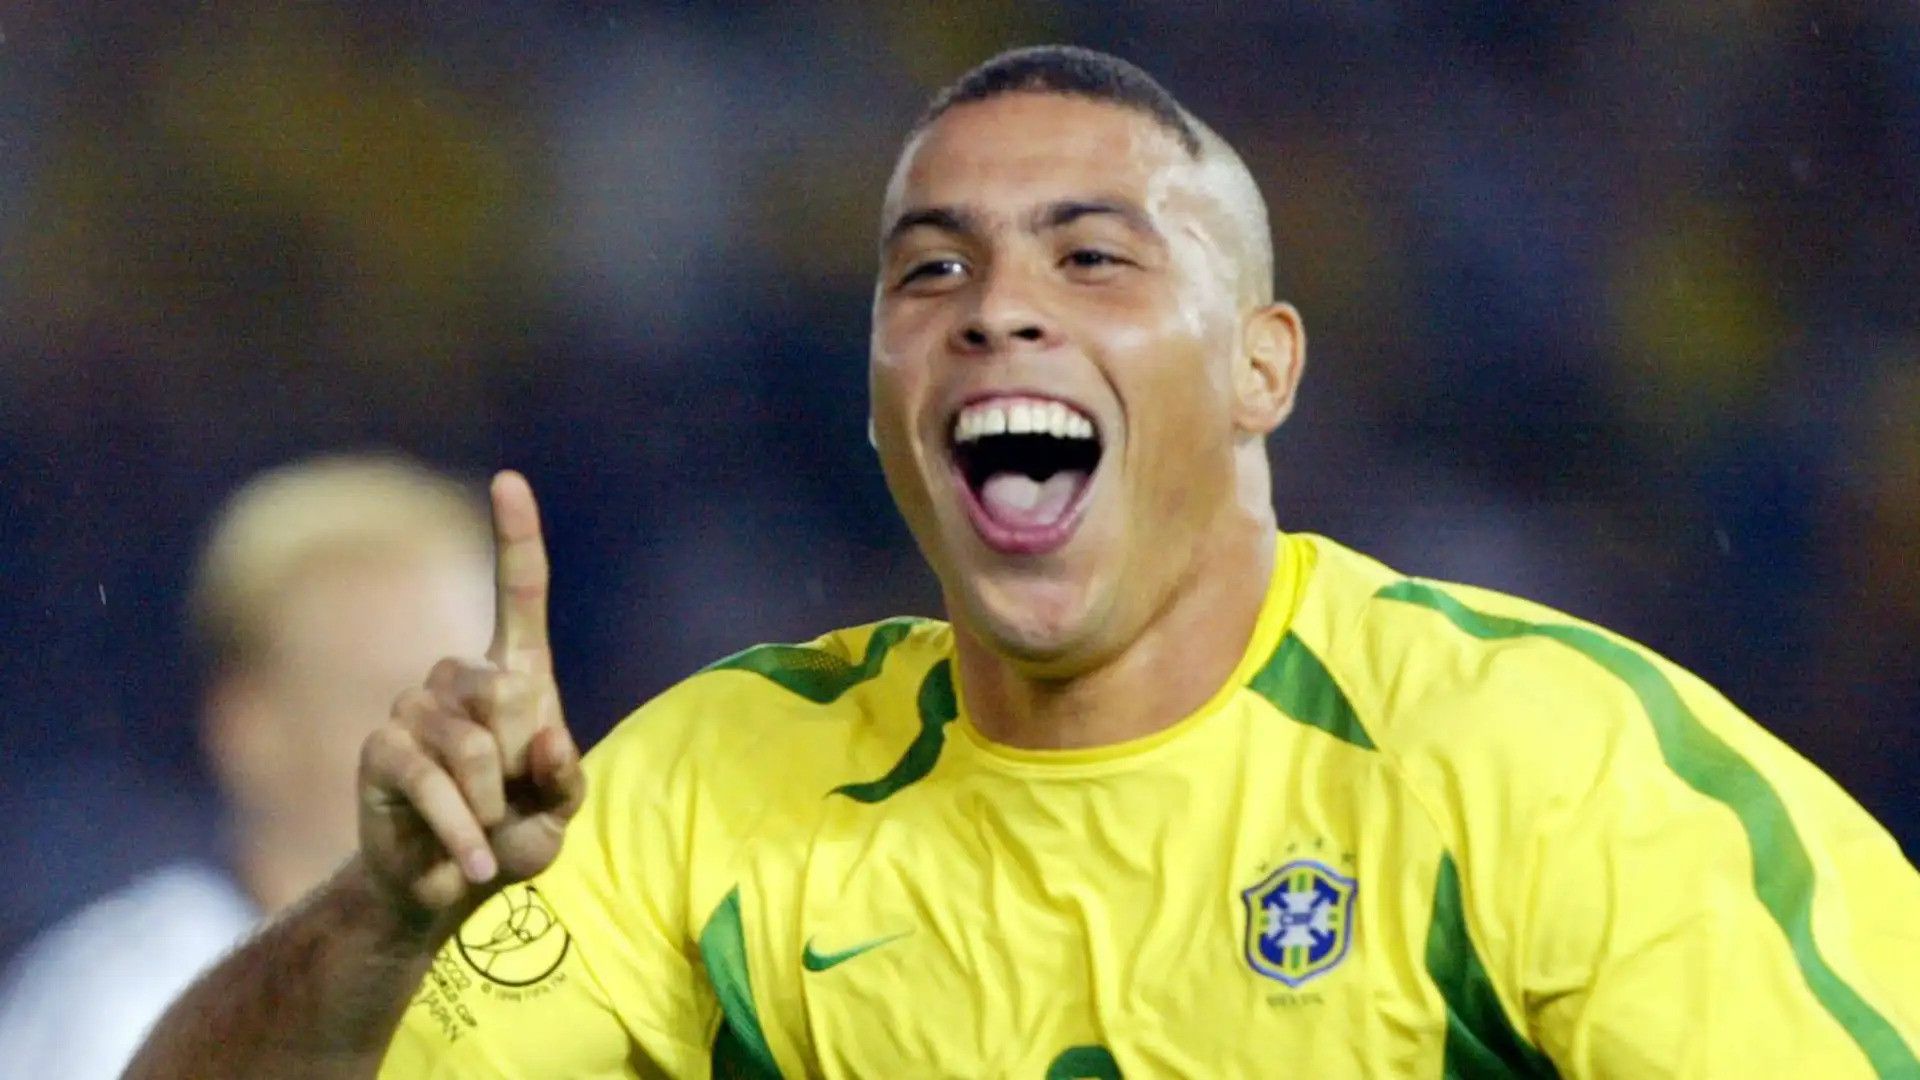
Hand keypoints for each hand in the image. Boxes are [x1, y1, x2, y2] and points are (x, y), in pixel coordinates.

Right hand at [358, 471, 585, 916]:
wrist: (451, 887)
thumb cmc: (515, 835)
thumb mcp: (559, 813)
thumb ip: (565, 778)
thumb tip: (545, 735)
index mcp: (514, 676)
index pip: (519, 593)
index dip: (516, 536)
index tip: (508, 480)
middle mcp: (458, 679)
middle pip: (503, 692)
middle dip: (520, 764)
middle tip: (512, 807)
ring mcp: (412, 708)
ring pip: (470, 746)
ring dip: (492, 807)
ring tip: (488, 835)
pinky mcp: (381, 749)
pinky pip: (432, 781)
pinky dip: (464, 832)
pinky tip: (474, 866)